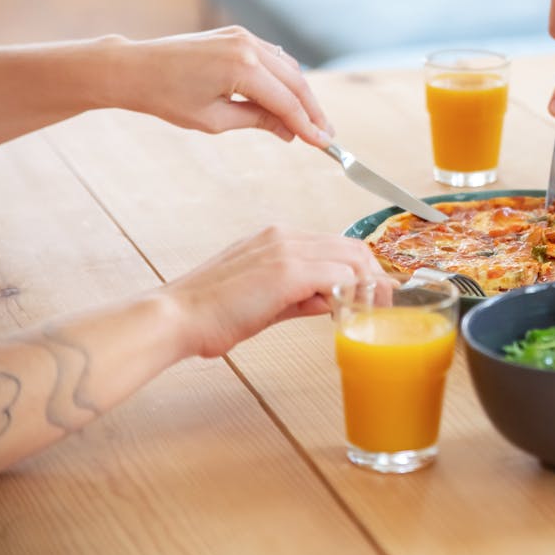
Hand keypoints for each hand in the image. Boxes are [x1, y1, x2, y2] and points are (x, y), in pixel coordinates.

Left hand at [112, 26, 332, 145]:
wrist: (133, 68)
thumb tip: (289, 131)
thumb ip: (257, 120)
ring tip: (310, 121)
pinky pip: (274, 58)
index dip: (307, 125)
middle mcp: (248, 46)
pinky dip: (285, 79)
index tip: (323, 143)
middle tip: (325, 134)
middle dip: (312, 110)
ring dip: (301, 94)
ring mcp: (244, 36)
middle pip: (296, 83)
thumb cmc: (166, 97)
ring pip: (289, 68)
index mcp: (242, 67)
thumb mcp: (214, 119)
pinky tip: (289, 99)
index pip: (287, 102)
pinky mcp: (237, 35)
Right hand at [157, 227, 393, 358]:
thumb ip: (300, 296)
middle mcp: (285, 237)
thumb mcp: (265, 300)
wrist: (174, 318)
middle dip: (374, 277)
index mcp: (278, 239)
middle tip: (380, 306)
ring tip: (367, 313)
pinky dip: (350, 295)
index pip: (337, 246)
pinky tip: (345, 314)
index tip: (372, 294)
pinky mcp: (286, 271)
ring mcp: (286, 250)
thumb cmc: (211, 314)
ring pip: (351, 258)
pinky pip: (337, 276)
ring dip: (367, 287)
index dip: (361, 270)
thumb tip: (332, 301)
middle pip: (353, 247)